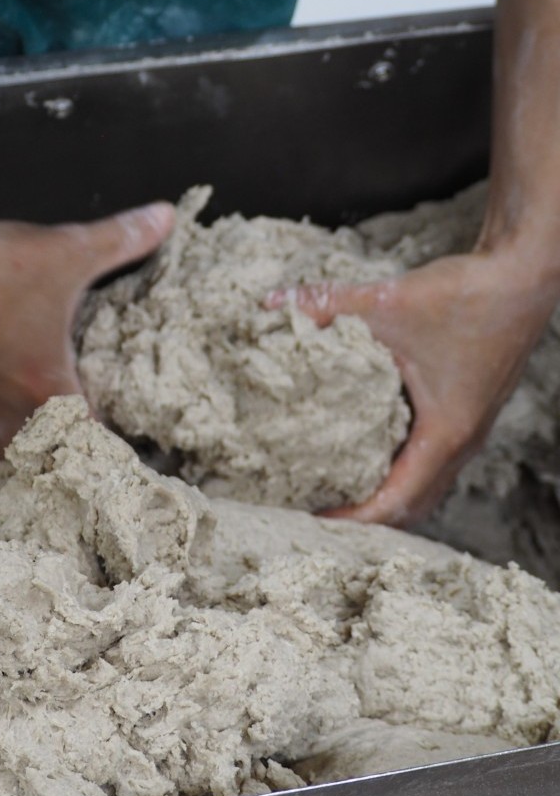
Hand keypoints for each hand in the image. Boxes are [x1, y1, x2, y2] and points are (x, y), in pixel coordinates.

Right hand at [0, 203, 173, 457]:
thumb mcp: (67, 251)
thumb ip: (120, 238)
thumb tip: (163, 216)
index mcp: (49, 390)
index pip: (88, 441)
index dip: (107, 448)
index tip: (119, 453)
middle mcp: (9, 408)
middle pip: (42, 455)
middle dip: (60, 454)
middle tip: (77, 448)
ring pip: (3, 440)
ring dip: (23, 437)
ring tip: (40, 425)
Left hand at [277, 252, 557, 525]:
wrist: (523, 275)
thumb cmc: (468, 294)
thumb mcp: (386, 300)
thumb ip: (325, 304)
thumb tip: (272, 303)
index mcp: (445, 433)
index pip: (396, 502)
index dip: (354, 519)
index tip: (313, 520)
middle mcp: (462, 441)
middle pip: (412, 506)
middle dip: (365, 516)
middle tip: (315, 509)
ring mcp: (468, 428)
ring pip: (424, 484)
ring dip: (383, 493)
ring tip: (336, 487)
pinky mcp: (466, 411)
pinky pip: (430, 459)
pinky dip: (398, 466)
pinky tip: (364, 447)